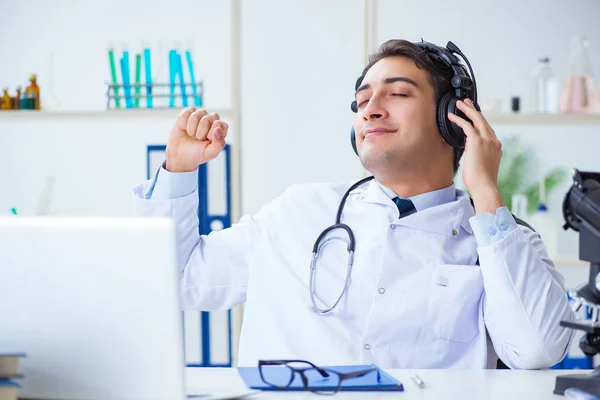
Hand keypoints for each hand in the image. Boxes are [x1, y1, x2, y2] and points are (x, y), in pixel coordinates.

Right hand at [165, 107, 228, 172]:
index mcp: (221, 129)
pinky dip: (184, 123)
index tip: (206, 141)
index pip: (219, 124)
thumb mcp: (210, 153)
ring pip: (196, 115)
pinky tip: (184, 128)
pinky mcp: (189, 112)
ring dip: (191, 129)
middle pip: (207, 120)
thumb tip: (218, 129)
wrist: (179, 155)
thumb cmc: (197, 154)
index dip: (210, 134)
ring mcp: (201, 115)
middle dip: (199, 133)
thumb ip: (219, 144)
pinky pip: (187, 112)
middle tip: (197, 139)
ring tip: (191, 134)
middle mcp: (212, 119)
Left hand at [448, 99, 503, 213]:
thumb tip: (470, 152)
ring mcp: (487, 140)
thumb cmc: (482, 181)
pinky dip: (459, 119)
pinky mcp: (477, 141)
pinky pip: (467, 125)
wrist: (485, 186)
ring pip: (477, 119)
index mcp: (496, 146)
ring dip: (467, 110)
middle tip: (467, 103)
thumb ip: (479, 154)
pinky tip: (452, 116)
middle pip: (483, 120)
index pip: (488, 129)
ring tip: (459, 104)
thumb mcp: (483, 164)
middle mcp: (493, 140)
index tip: (474, 115)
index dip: (480, 120)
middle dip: (474, 110)